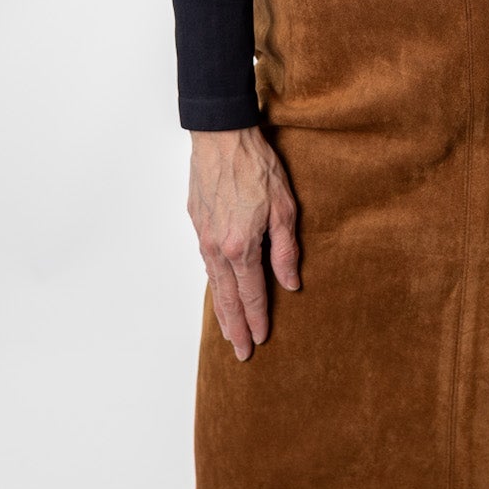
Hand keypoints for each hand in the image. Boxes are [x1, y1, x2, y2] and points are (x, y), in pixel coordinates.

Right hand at [187, 126, 300, 360]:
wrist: (221, 137)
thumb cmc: (257, 166)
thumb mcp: (285, 208)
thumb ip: (286, 249)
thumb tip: (291, 282)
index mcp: (241, 246)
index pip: (252, 294)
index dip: (258, 319)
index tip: (261, 340)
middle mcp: (218, 248)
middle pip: (227, 298)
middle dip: (236, 327)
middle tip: (241, 352)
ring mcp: (203, 236)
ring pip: (213, 283)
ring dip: (222, 310)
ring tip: (228, 331)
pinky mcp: (196, 223)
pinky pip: (206, 262)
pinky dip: (213, 283)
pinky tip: (218, 290)